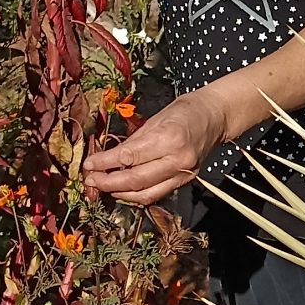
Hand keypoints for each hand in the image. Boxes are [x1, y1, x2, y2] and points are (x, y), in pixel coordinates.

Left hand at [82, 88, 227, 204]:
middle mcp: (178, 160)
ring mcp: (183, 174)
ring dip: (120, 193)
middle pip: (136, 180)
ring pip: (145, 194)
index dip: (105, 163)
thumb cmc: (185, 111)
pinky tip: (122, 190)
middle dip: (108, 183)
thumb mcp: (156, 118)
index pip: (129, 157)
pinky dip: (136, 194)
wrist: (216, 116)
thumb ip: (134, 141)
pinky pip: (156, 194)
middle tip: (90, 180)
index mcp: (169, 138)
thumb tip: (108, 157)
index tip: (88, 164)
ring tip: (102, 187)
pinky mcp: (185, 181)